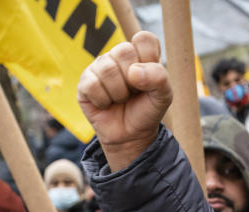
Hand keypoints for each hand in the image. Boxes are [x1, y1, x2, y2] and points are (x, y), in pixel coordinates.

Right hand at [77, 31, 172, 171]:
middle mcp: (118, 55)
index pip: (144, 39)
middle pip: (124, 51)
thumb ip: (159, 78)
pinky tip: (106, 104)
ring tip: (121, 99)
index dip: (149, 59)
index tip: (149, 79)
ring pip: (107, 69)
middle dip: (133, 80)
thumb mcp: (164, 96)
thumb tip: (133, 72)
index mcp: (140, 53)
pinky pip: (92, 85)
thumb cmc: (147, 111)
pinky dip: (103, 100)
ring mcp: (100, 67)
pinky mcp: (85, 82)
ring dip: (119, 93)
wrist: (131, 135)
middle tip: (134, 92)